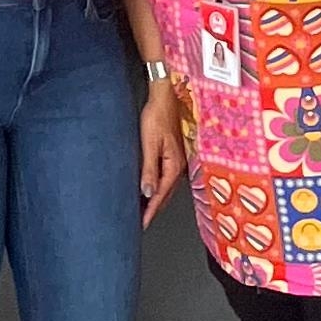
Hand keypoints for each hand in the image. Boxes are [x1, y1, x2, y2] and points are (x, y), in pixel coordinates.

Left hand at [138, 81, 188, 225]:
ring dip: (156, 200)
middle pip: (166, 195)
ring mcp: (178, 160)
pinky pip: (166, 177)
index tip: (141, 224)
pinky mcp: (174, 154)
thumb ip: (149, 169)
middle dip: (154, 210)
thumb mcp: (150, 143)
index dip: (150, 211)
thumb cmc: (157, 115)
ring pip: (166, 187)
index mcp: (174, 165)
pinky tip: (151, 188)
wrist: (165, 96)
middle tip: (141, 223)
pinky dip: (158, 187)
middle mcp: (179, 166)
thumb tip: (147, 192)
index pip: (160, 195)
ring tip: (144, 210)